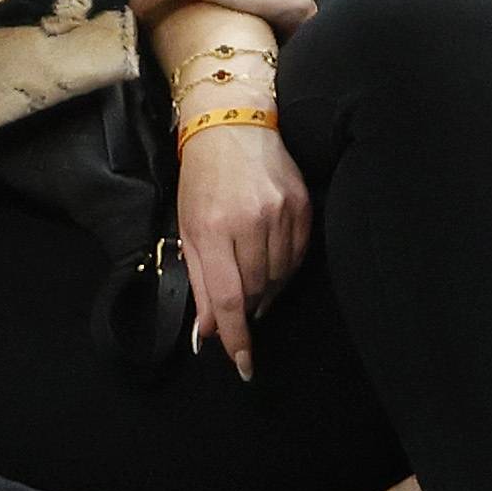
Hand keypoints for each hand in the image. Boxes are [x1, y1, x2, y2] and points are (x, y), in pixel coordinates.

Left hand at [178, 124, 312, 379]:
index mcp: (213, 228)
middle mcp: (250, 221)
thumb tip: (208, 332)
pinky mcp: (302, 207)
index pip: (229, 298)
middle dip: (247, 310)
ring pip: (280, 278)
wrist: (232, 125)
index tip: (244, 365)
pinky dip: (285, 270)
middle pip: (256, 291)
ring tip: (252, 280)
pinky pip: (299, 257)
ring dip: (266, 291)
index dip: (236, 337)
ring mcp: (281, 213)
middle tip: (239, 310)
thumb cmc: (202, 180)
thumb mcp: (188, 229)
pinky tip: (272, 263)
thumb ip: (198, 283)